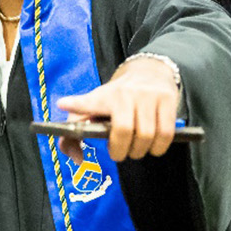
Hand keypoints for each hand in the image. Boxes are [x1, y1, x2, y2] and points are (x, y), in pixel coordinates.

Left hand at [55, 56, 179, 162]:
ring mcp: (148, 96)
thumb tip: (77, 158)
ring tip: (136, 148)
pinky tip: (153, 145)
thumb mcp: (95, 108)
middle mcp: (126, 94)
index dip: (77, 104)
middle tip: (119, 153)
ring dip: (141, 151)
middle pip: (124, 132)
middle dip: (121, 151)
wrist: (149, 71)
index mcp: (104, 96)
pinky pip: (165, 134)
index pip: (89, 102)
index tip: (63, 104)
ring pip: (147, 136)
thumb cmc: (118, 98)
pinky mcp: (167, 100)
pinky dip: (159, 147)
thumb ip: (77, 135)